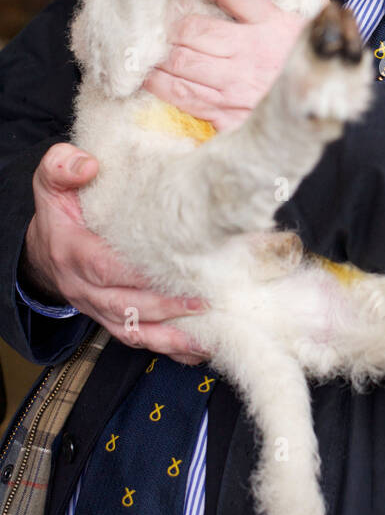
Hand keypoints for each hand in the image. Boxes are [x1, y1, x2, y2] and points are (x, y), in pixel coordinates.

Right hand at [22, 143, 209, 363]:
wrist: (45, 249)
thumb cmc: (60, 212)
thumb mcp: (52, 182)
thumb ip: (63, 166)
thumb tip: (88, 165)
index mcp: (73, 252)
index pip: (104, 267)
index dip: (137, 273)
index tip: (174, 268)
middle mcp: (83, 288)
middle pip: (124, 305)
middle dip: (165, 306)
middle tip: (204, 300)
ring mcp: (97, 308)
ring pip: (132, 330)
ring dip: (171, 335)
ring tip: (208, 335)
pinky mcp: (110, 320)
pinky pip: (137, 340)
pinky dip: (168, 348)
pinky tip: (198, 349)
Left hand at [143, 0, 306, 130]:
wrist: (326, 105)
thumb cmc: (311, 55)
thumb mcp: (304, 14)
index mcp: (276, 22)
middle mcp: (255, 54)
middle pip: (192, 30)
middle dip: (166, 22)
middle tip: (151, 16)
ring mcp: (239, 89)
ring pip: (180, 65)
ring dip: (156, 54)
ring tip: (145, 46)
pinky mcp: (231, 118)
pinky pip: (185, 98)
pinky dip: (162, 85)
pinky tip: (153, 76)